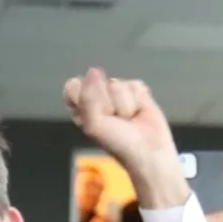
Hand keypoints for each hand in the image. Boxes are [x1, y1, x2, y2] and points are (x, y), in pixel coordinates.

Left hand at [63, 69, 186, 207]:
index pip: (73, 86)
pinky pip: (135, 85)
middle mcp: (97, 98)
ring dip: (125, 104)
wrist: (149, 150)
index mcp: (80, 107)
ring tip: (128, 119)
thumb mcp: (93, 124)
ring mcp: (117, 94)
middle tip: (114, 120)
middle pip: (96, 82)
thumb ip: (87, 97)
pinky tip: (140, 113)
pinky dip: (139, 100)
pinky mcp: (136, 92)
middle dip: (107, 102)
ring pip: (117, 83)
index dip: (86, 98)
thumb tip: (94, 70)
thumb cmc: (118, 143)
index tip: (97, 116)